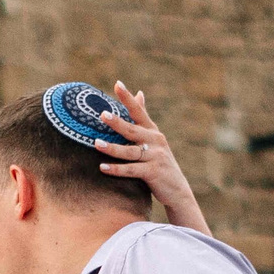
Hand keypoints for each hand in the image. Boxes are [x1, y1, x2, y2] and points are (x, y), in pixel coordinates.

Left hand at [93, 82, 210, 235]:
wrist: (177, 189)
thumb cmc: (160, 162)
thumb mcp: (154, 139)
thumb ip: (144, 119)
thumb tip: (139, 93)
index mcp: (153, 131)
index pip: (139, 111)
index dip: (128, 98)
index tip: (118, 84)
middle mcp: (155, 141)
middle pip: (132, 130)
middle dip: (117, 122)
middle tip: (102, 114)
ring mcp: (155, 157)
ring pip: (130, 151)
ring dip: (112, 148)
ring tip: (96, 144)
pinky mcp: (153, 172)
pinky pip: (131, 170)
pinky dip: (116, 169)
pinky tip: (102, 167)